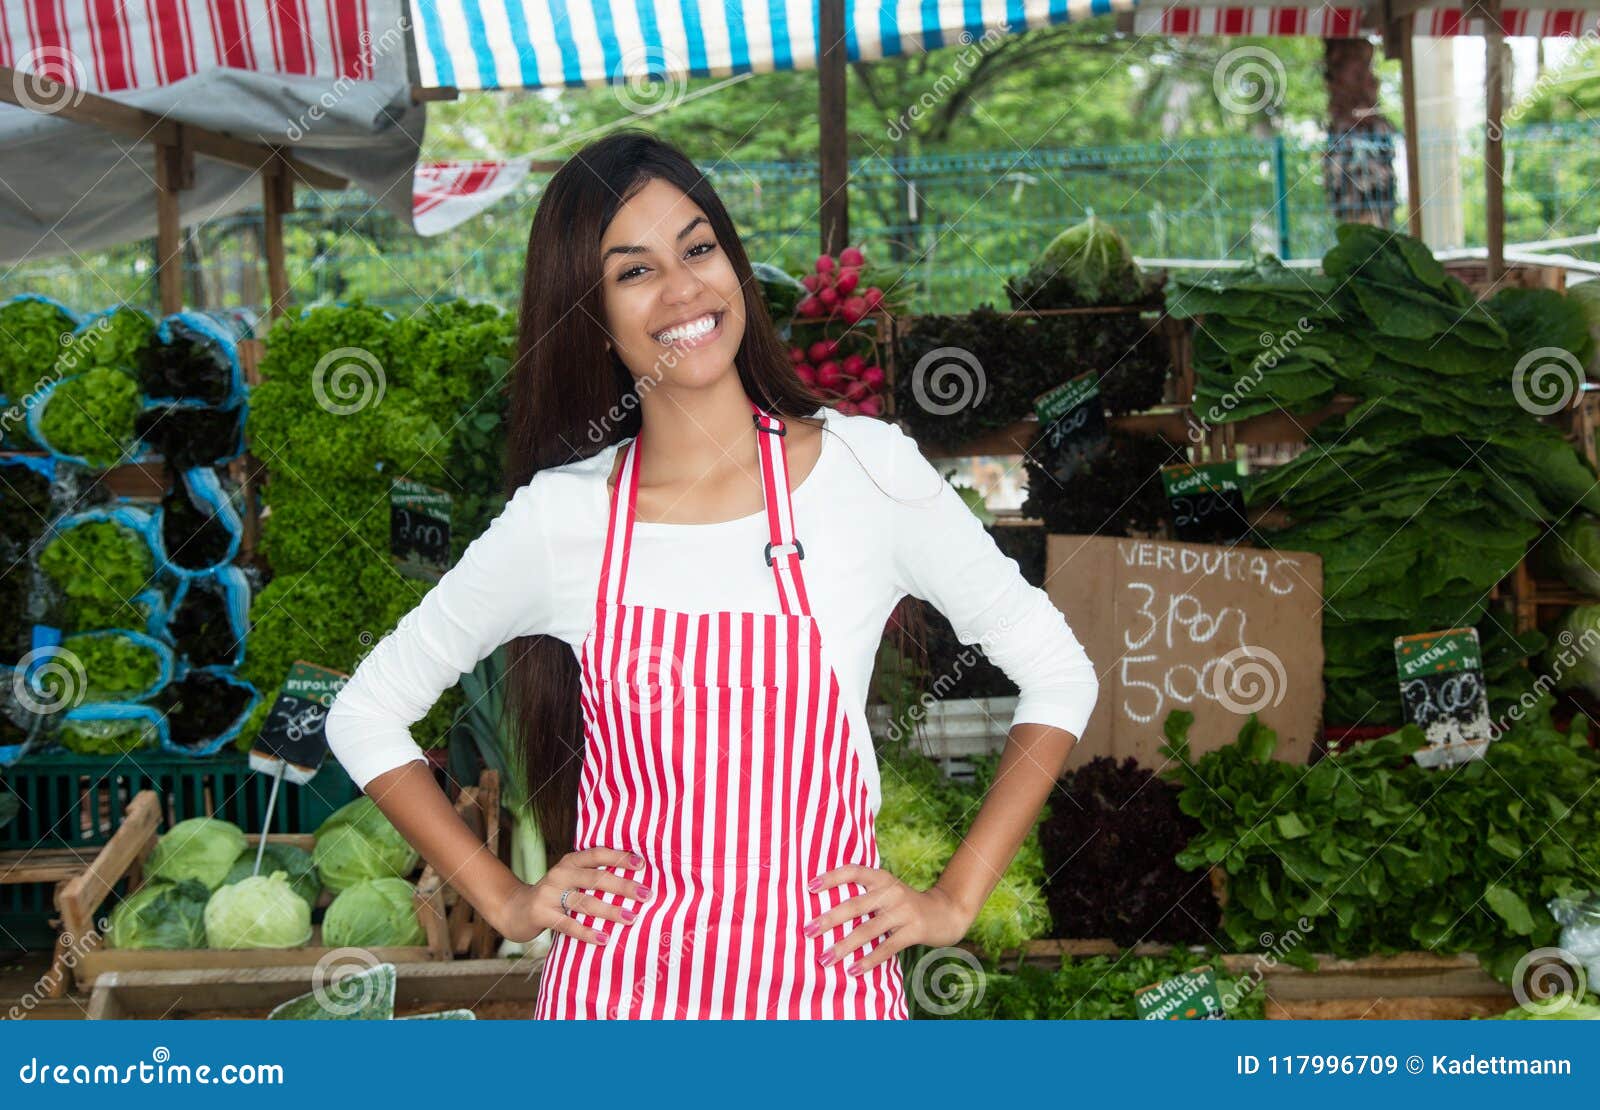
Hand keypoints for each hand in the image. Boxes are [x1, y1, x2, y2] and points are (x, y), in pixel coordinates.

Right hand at [492, 847, 652, 945]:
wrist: (514, 909)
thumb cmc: (553, 895)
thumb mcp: (570, 879)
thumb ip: (592, 877)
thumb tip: (633, 884)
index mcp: (570, 861)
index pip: (597, 854)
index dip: (619, 857)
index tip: (642, 864)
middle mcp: (560, 873)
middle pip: (595, 877)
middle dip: (623, 886)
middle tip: (646, 895)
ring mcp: (549, 893)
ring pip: (584, 901)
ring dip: (609, 911)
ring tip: (631, 918)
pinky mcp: (541, 914)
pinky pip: (567, 924)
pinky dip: (587, 932)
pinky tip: (603, 939)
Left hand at [803, 865, 972, 975]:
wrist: (946, 912)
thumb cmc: (905, 905)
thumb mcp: (887, 892)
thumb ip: (864, 896)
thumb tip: (825, 911)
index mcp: (881, 878)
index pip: (853, 871)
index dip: (831, 877)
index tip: (809, 887)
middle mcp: (891, 891)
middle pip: (855, 904)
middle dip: (829, 919)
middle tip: (807, 931)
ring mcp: (904, 910)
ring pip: (868, 929)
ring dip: (844, 946)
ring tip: (824, 959)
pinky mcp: (915, 930)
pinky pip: (887, 947)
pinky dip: (868, 960)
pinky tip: (853, 970)